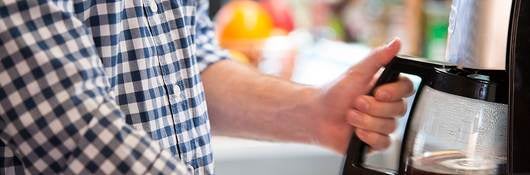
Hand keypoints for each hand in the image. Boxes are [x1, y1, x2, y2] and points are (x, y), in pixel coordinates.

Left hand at [309, 38, 412, 153]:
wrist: (316, 115)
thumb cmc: (334, 92)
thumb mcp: (357, 72)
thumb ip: (378, 57)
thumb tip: (397, 42)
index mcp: (386, 87)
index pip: (407, 89)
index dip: (394, 92)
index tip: (378, 92)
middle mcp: (387, 106)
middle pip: (399, 109)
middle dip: (374, 107)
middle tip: (355, 103)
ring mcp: (381, 124)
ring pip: (390, 126)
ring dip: (366, 121)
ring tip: (350, 116)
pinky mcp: (375, 141)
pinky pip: (384, 143)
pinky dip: (368, 137)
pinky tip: (355, 132)